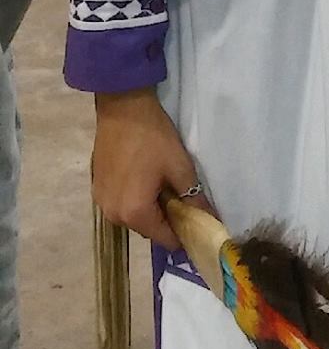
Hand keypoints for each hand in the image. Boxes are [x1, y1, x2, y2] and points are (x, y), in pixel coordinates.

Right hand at [92, 89, 198, 250]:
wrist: (122, 109)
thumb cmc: (153, 138)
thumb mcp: (180, 167)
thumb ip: (194, 199)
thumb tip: (211, 221)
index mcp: (135, 213)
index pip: (165, 240)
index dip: (185, 233)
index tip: (197, 220)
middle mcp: (114, 215)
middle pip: (149, 229)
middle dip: (167, 219)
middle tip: (182, 196)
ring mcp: (102, 202)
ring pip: (134, 217)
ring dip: (150, 208)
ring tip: (163, 184)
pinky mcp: (97, 189)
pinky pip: (122, 204)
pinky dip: (135, 199)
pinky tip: (145, 179)